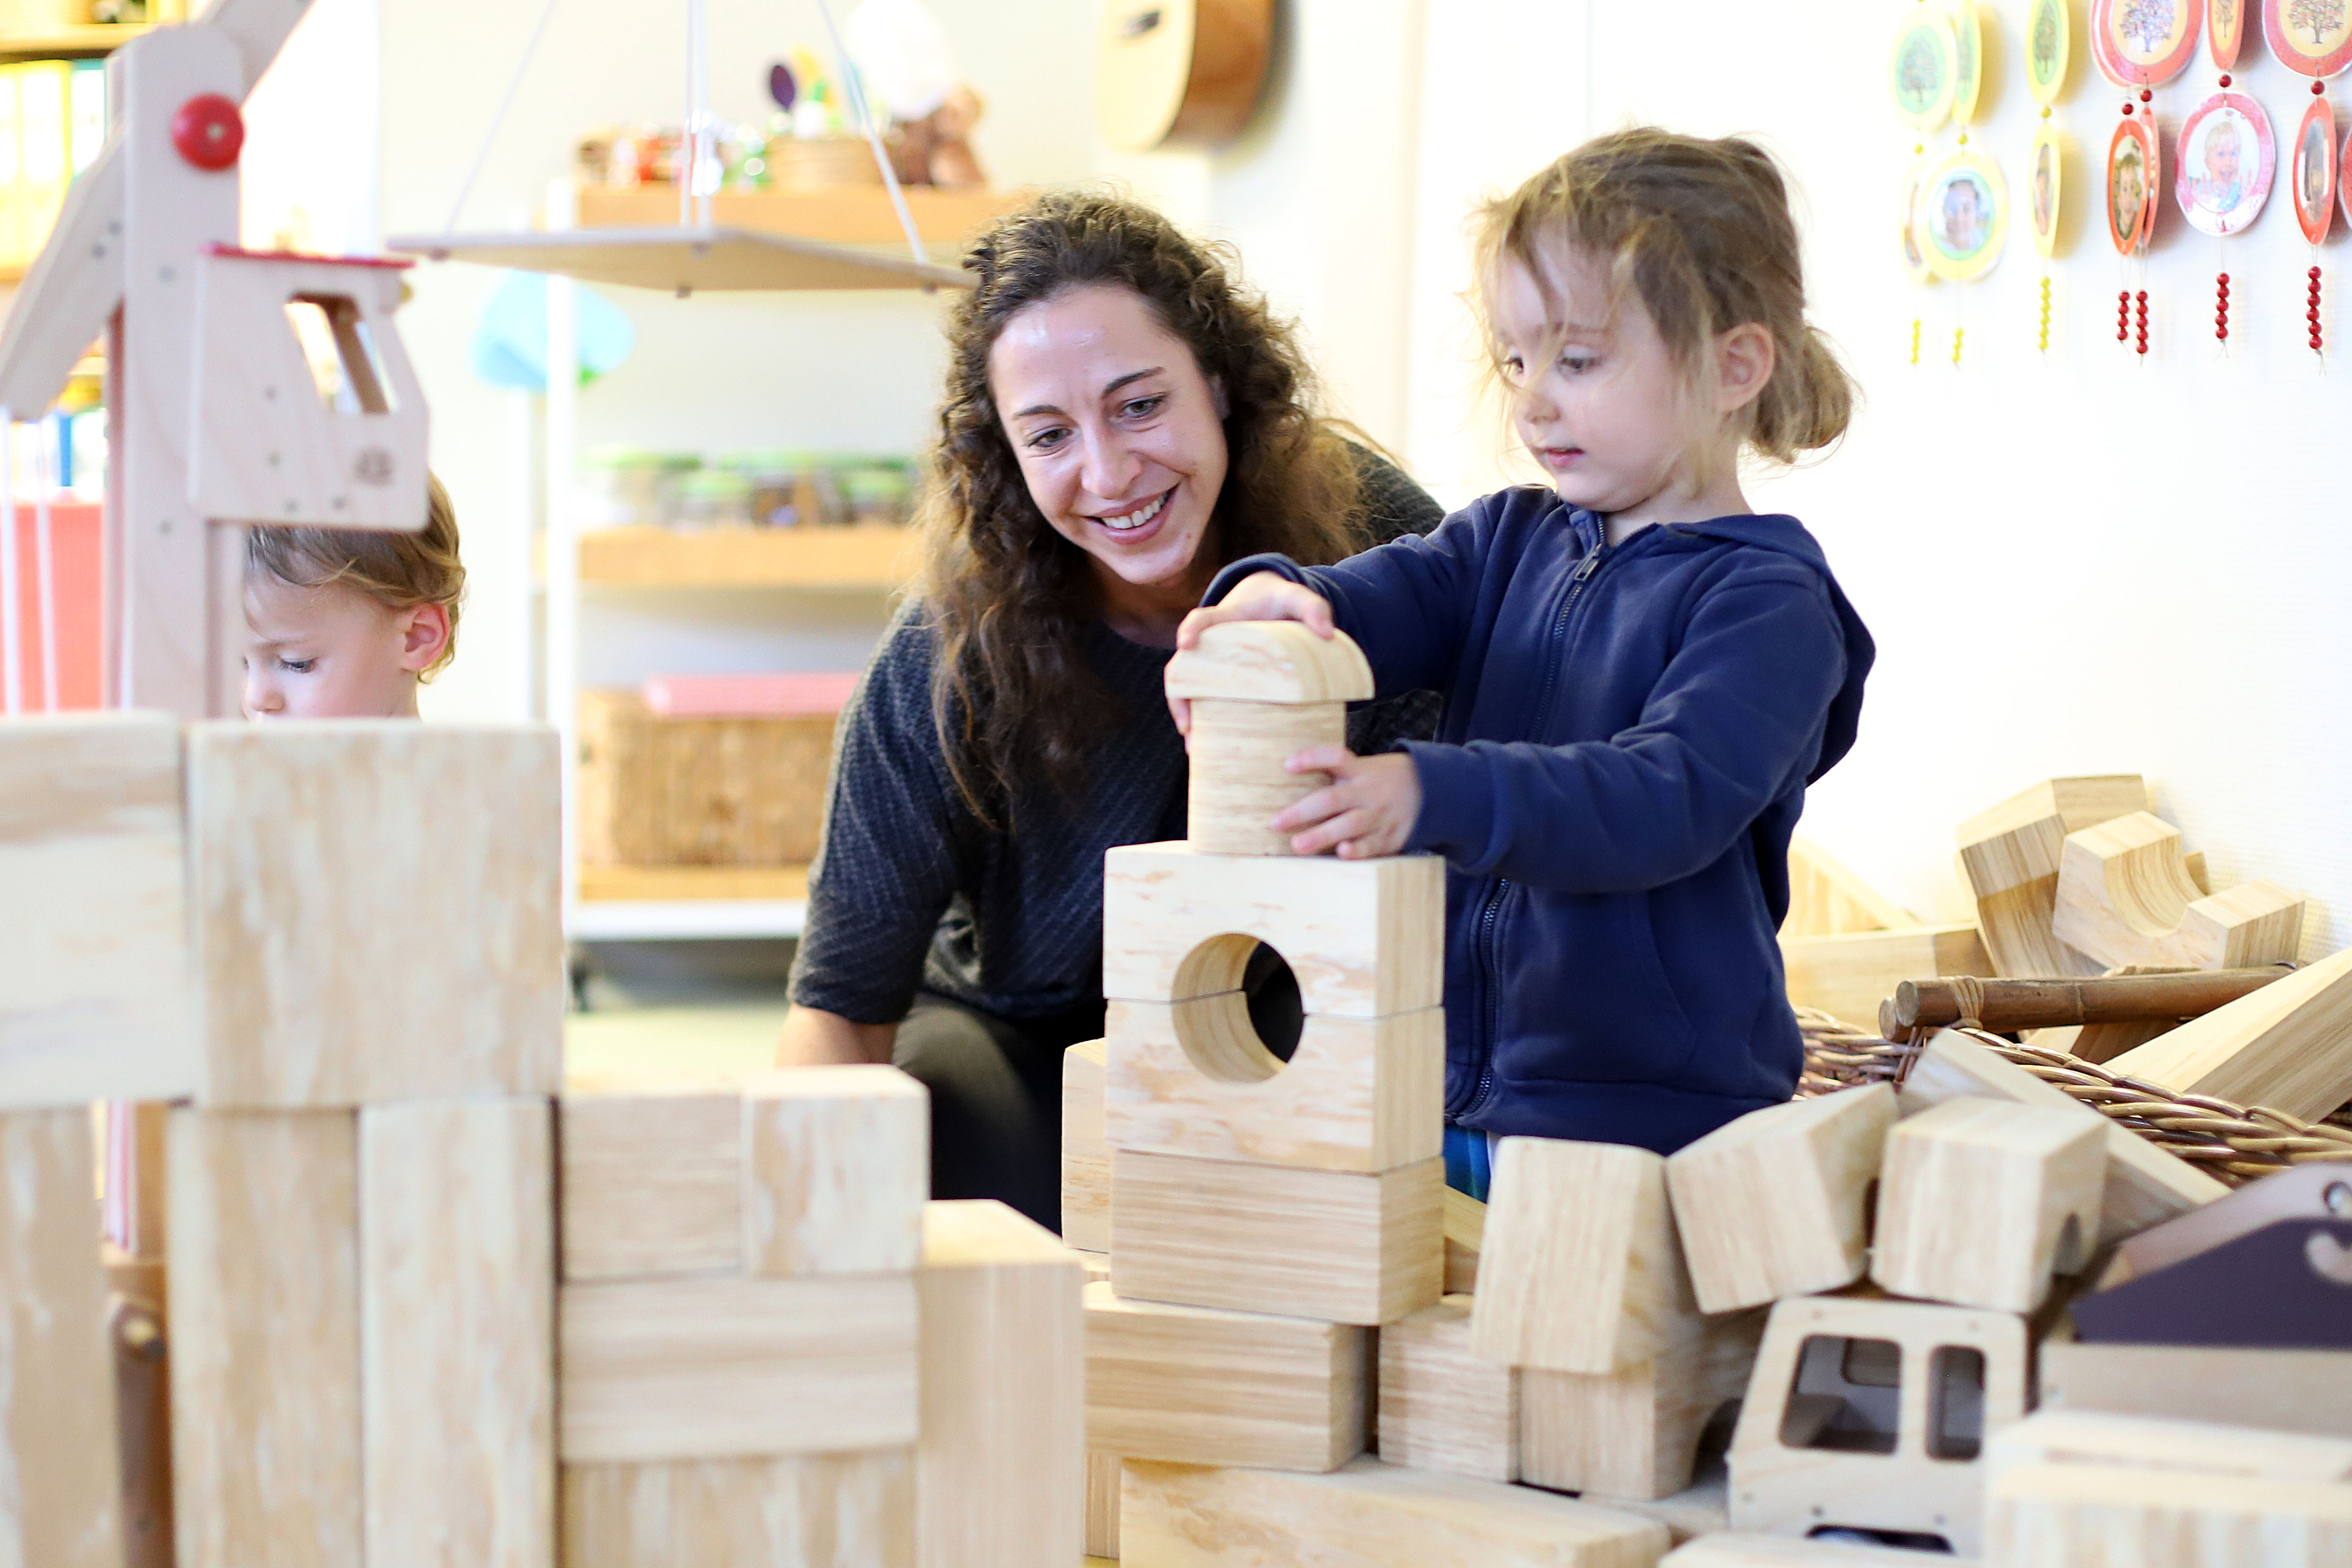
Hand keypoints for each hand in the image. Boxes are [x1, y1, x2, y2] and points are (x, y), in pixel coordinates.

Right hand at [1168, 572, 1336, 734]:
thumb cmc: (1279, 602)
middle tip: (1186, 725)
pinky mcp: (1223, 681)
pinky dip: (1206, 722)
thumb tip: (1327, 634)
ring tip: (1195, 746)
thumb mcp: (1296, 598)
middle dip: (1178, 696)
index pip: (1201, 620)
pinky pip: (1207, 701)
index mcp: (1225, 619)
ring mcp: (1214, 664)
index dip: (1190, 630)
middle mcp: (1211, 644)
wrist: (1269, 606)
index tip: (1186, 644)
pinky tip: (1212, 746)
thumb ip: (1313, 608)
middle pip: (1182, 667)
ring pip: (1188, 689)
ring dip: (1188, 717)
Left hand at [1273, 746, 1420, 858]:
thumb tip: (1290, 775)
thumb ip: (1336, 773)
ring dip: (1322, 835)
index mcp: (1360, 770)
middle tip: (1276, 823)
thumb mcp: (1364, 768)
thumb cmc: (1381, 781)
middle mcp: (1368, 791)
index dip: (1312, 758)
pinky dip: (1358, 850)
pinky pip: (1372, 845)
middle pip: (1333, 799)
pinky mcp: (1389, 837)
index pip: (1336, 758)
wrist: (1432, 791)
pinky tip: (1342, 853)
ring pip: (1349, 825)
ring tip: (1297, 845)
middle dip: (1302, 812)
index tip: (1287, 765)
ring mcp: (1379, 815)